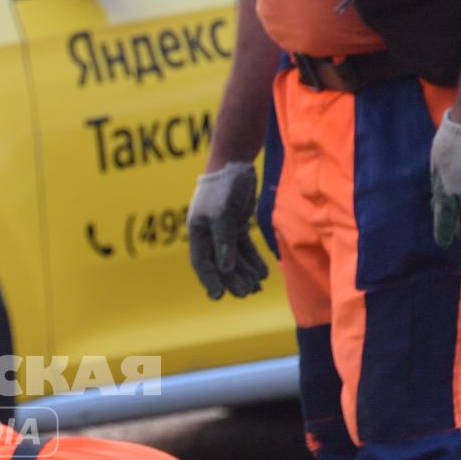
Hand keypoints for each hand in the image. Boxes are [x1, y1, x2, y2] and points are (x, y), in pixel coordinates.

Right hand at [187, 162, 268, 299]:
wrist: (235, 163)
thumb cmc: (224, 186)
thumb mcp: (222, 212)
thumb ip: (224, 240)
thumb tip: (226, 267)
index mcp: (197, 231)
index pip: (202, 262)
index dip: (210, 280)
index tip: (219, 296)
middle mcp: (208, 233)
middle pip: (219, 263)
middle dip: (232, 279)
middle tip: (245, 294)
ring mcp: (223, 230)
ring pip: (234, 257)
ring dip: (244, 272)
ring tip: (257, 287)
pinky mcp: (237, 225)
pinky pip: (244, 248)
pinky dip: (253, 260)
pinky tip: (262, 273)